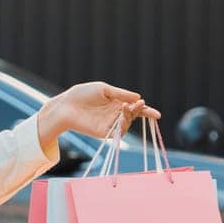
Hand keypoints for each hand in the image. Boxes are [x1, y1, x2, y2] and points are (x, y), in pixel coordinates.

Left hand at [40, 82, 160, 146]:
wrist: (66, 105)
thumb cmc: (82, 94)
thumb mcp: (104, 89)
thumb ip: (121, 94)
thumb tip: (138, 98)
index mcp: (116, 103)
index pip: (134, 108)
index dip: (146, 111)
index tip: (157, 115)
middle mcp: (114, 114)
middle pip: (133, 115)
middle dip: (140, 111)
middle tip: (141, 104)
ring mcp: (109, 124)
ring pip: (127, 123)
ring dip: (130, 116)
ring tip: (126, 107)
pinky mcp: (103, 132)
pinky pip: (117, 132)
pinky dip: (123, 125)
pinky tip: (121, 116)